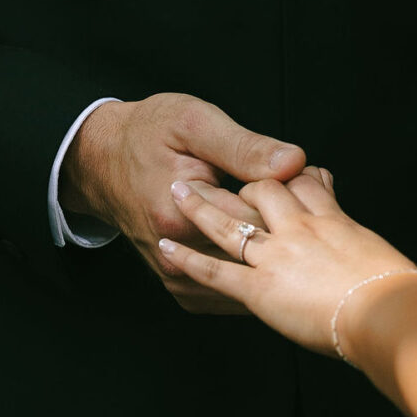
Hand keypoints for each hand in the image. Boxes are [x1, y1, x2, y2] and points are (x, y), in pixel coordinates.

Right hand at [62, 95, 304, 315]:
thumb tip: (292, 162)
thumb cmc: (146, 135)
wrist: (102, 158)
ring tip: (294, 224)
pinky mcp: (180, 283)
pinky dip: (254, 273)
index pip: (262, 222)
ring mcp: (178, 276)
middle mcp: (178, 255)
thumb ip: (244, 147)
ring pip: (248, 280)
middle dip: (290, 231)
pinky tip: (267, 246)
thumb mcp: (194, 123)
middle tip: (314, 197)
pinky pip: (230, 293)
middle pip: (259, 257)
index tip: (312, 179)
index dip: (293, 199)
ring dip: (274, 257)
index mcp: (184, 217)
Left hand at [159, 169, 416, 356]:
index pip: (307, 182)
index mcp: (335, 220)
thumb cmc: (401, 294)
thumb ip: (360, 237)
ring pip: (232, 222)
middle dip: (243, 183)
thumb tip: (352, 230)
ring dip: (201, 206)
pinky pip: (216, 270)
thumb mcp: (385, 253)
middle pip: (265, 191)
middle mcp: (302, 230)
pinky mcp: (260, 287)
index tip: (288, 173)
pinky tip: (167, 249)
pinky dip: (187, 258)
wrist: (392, 316)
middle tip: (220, 177)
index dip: (294, 174)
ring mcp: (278, 257)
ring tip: (178, 192)